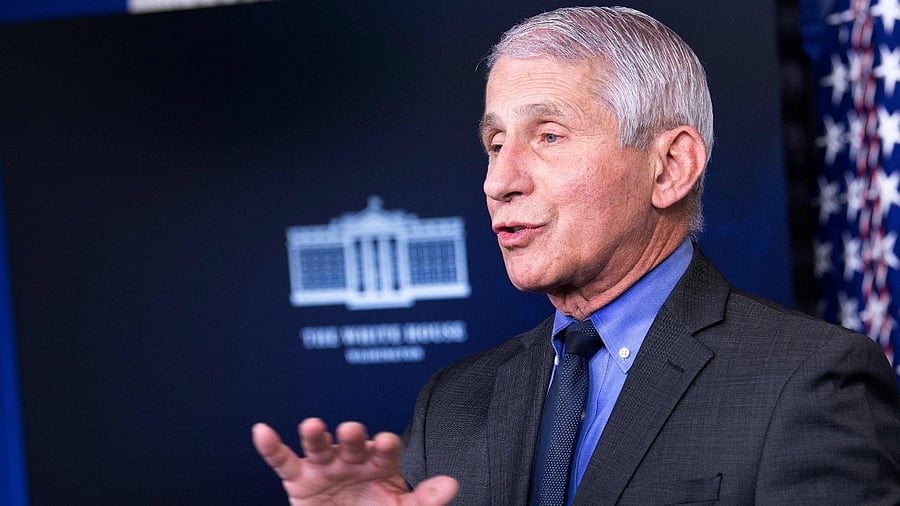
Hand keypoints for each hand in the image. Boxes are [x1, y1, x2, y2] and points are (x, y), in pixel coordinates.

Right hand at [252, 418, 458, 504]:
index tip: (386, 442)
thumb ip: (426, 499)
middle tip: (352, 431)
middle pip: (352, 442)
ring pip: (318, 445)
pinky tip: (262, 431)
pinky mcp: (299, 479)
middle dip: (352, 436)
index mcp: (381, 463)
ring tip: (312, 426)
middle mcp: (353, 457)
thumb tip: (452, 485)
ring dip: (315, 435)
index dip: (385, 445)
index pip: (386, 450)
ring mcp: (325, 466)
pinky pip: (283, 460)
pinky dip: (271, 446)